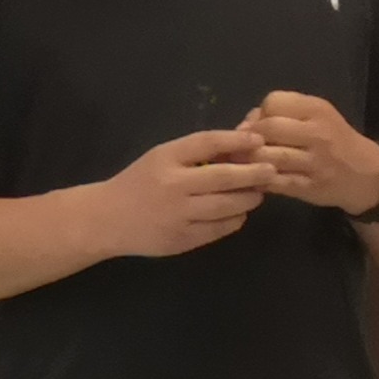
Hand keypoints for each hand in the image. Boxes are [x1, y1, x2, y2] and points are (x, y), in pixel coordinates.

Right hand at [90, 129, 274, 257]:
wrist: (106, 220)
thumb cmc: (139, 182)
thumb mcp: (161, 158)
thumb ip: (196, 153)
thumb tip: (242, 145)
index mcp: (165, 158)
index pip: (207, 142)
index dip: (236, 139)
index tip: (258, 139)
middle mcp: (172, 186)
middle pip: (223, 177)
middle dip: (253, 173)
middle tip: (272, 170)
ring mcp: (178, 215)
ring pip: (226, 206)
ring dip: (248, 198)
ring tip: (258, 193)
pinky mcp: (182, 240)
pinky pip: (218, 229)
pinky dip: (234, 220)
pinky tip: (239, 213)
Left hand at [242, 92, 378, 214]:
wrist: (365, 173)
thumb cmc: (334, 139)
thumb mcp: (315, 115)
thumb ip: (283, 113)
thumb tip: (245, 123)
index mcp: (316, 109)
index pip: (274, 102)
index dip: (258, 114)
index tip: (255, 127)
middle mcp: (317, 133)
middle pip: (269, 128)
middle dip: (249, 138)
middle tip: (242, 148)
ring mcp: (315, 162)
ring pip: (271, 157)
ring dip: (249, 161)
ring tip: (241, 164)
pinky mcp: (310, 187)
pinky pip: (278, 183)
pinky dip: (261, 180)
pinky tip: (255, 179)